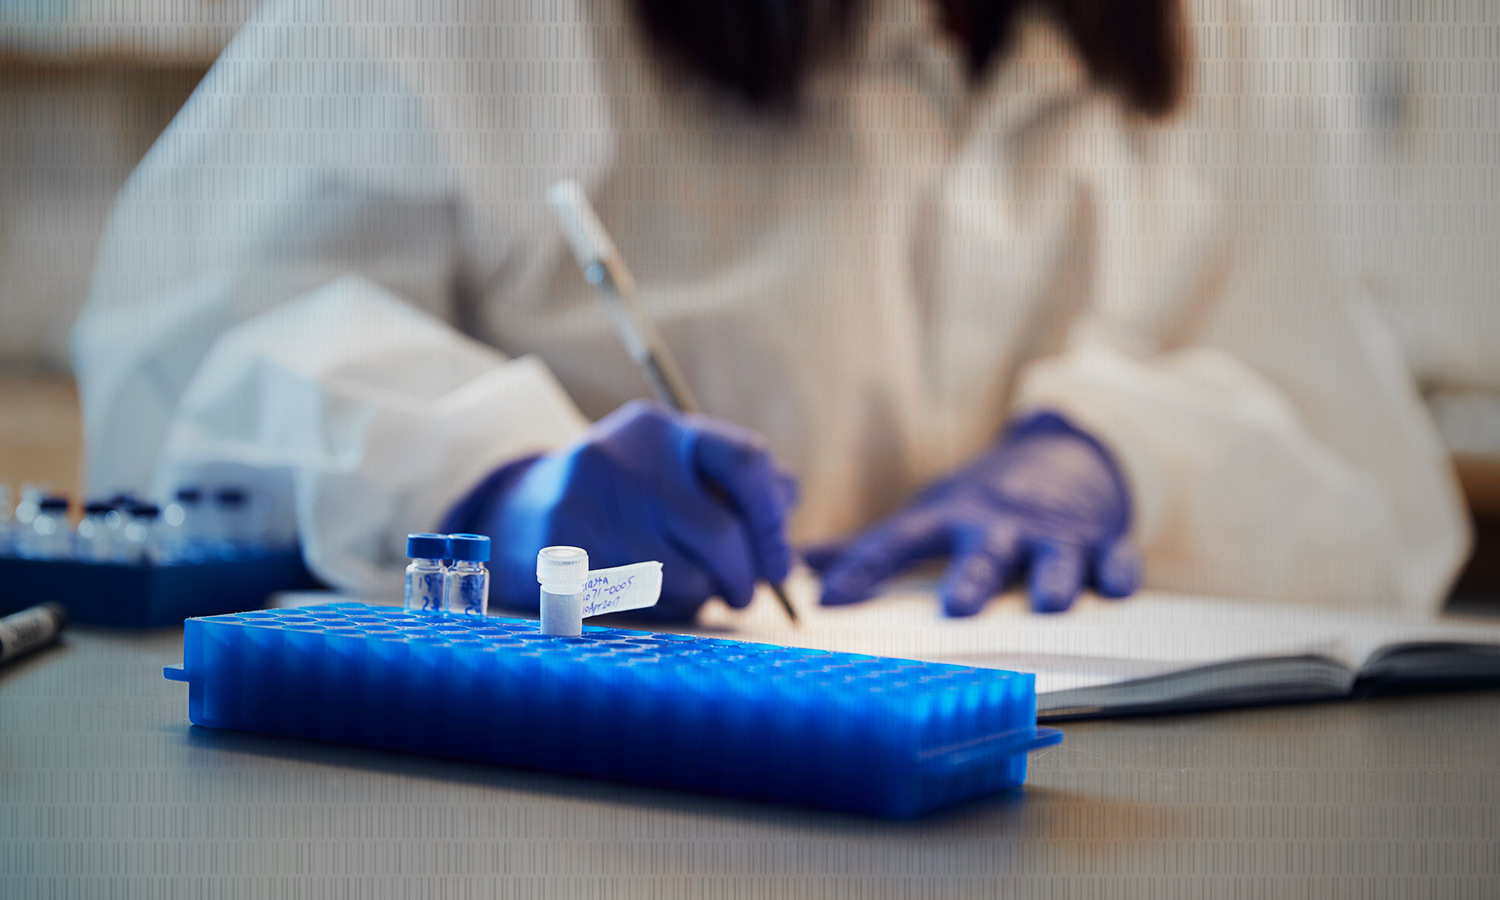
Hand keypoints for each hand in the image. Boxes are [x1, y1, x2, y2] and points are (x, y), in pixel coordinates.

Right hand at [463, 400, 797, 619]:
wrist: (521, 515)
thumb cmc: (625, 498)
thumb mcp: (673, 469)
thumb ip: (736, 483)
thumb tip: (787, 501)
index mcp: (660, 429)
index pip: (746, 461)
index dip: (774, 520)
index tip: (780, 563)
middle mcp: (625, 458)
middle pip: (722, 533)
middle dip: (745, 578)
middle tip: (743, 594)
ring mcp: (591, 505)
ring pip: (686, 580)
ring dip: (699, 599)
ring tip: (681, 587)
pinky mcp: (564, 555)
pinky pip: (642, 606)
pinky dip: (658, 612)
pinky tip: (642, 596)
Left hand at [806, 410, 1138, 615]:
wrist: (1067, 455)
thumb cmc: (987, 501)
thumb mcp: (930, 512)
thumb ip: (871, 545)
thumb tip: (801, 564)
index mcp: (953, 520)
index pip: (899, 542)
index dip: (863, 568)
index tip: (830, 599)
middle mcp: (1002, 527)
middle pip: (984, 553)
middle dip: (974, 579)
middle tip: (960, 607)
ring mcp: (1056, 535)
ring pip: (1056, 560)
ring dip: (1054, 580)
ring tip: (1050, 604)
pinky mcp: (1106, 541)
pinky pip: (1117, 558)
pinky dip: (1118, 573)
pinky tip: (1117, 589)